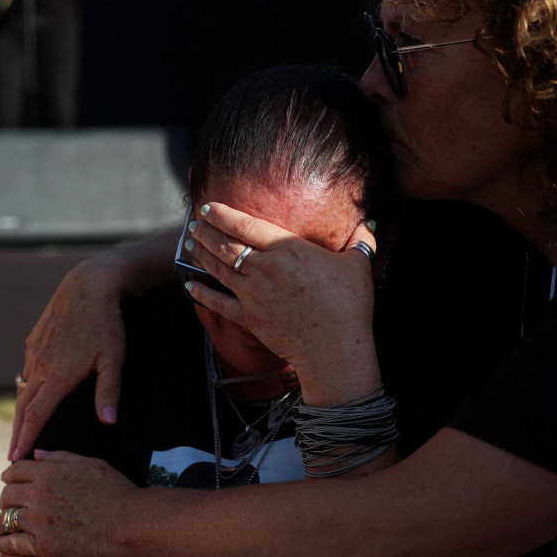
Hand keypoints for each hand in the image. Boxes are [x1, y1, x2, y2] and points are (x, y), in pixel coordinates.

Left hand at [0, 450, 134, 556]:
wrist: (128, 523)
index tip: (7, 481)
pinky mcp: (43, 546)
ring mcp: (38, 521)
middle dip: (4, 499)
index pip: (15, 471)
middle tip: (4, 504)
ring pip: (6, 520)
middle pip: (7, 495)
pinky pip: (13, 544)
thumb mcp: (91, 464)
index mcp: (48, 473)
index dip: (9, 476)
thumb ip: (61, 458)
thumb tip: (38, 454)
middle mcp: (38, 495)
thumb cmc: (116, 491)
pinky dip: (1, 544)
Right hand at [9, 258, 127, 460]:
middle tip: (12, 456)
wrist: (89, 284)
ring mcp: (35, 352)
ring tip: (21, 431)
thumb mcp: (113, 359)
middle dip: (17, 433)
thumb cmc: (106, 322)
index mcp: (57, 376)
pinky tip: (30, 396)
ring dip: (22, 412)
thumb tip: (108, 422)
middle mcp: (40, 366)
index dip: (25, 438)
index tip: (15, 457)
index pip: (36, 416)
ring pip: (23, 389)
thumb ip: (109, 392)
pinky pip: (27, 369)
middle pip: (23, 408)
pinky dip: (26, 388)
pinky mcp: (34, 340)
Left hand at [187, 202, 379, 405]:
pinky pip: (217, 304)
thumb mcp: (358, 265)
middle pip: (226, 245)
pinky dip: (201, 293)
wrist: (336, 350)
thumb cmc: (349, 307)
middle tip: (195, 224)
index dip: (223, 214)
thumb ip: (358, 241)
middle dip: (207, 232)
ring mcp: (253, 295)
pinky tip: (189, 284)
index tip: (208, 207)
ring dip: (201, 255)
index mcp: (288, 250)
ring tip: (191, 244)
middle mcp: (265, 269)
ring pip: (218, 269)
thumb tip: (366, 224)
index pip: (246, 226)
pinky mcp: (249, 318)